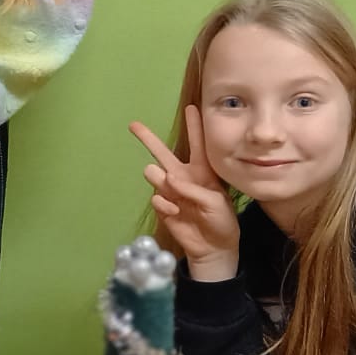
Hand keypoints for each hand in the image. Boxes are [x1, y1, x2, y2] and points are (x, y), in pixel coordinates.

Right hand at [130, 106, 240, 278]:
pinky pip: (157, 198)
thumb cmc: (222, 221)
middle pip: (162, 153)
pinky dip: (165, 204)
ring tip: (169, 184)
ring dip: (160, 178)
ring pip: (155, 174)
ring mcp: (170, 191)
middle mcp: (183, 177)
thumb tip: (169, 178)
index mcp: (202, 172)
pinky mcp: (163, 206)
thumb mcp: (216, 203)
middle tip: (133, 124)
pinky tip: (176, 212)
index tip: (192, 107)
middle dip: (148, 138)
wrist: (213, 248)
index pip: (198, 145)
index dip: (194, 126)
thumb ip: (194, 189)